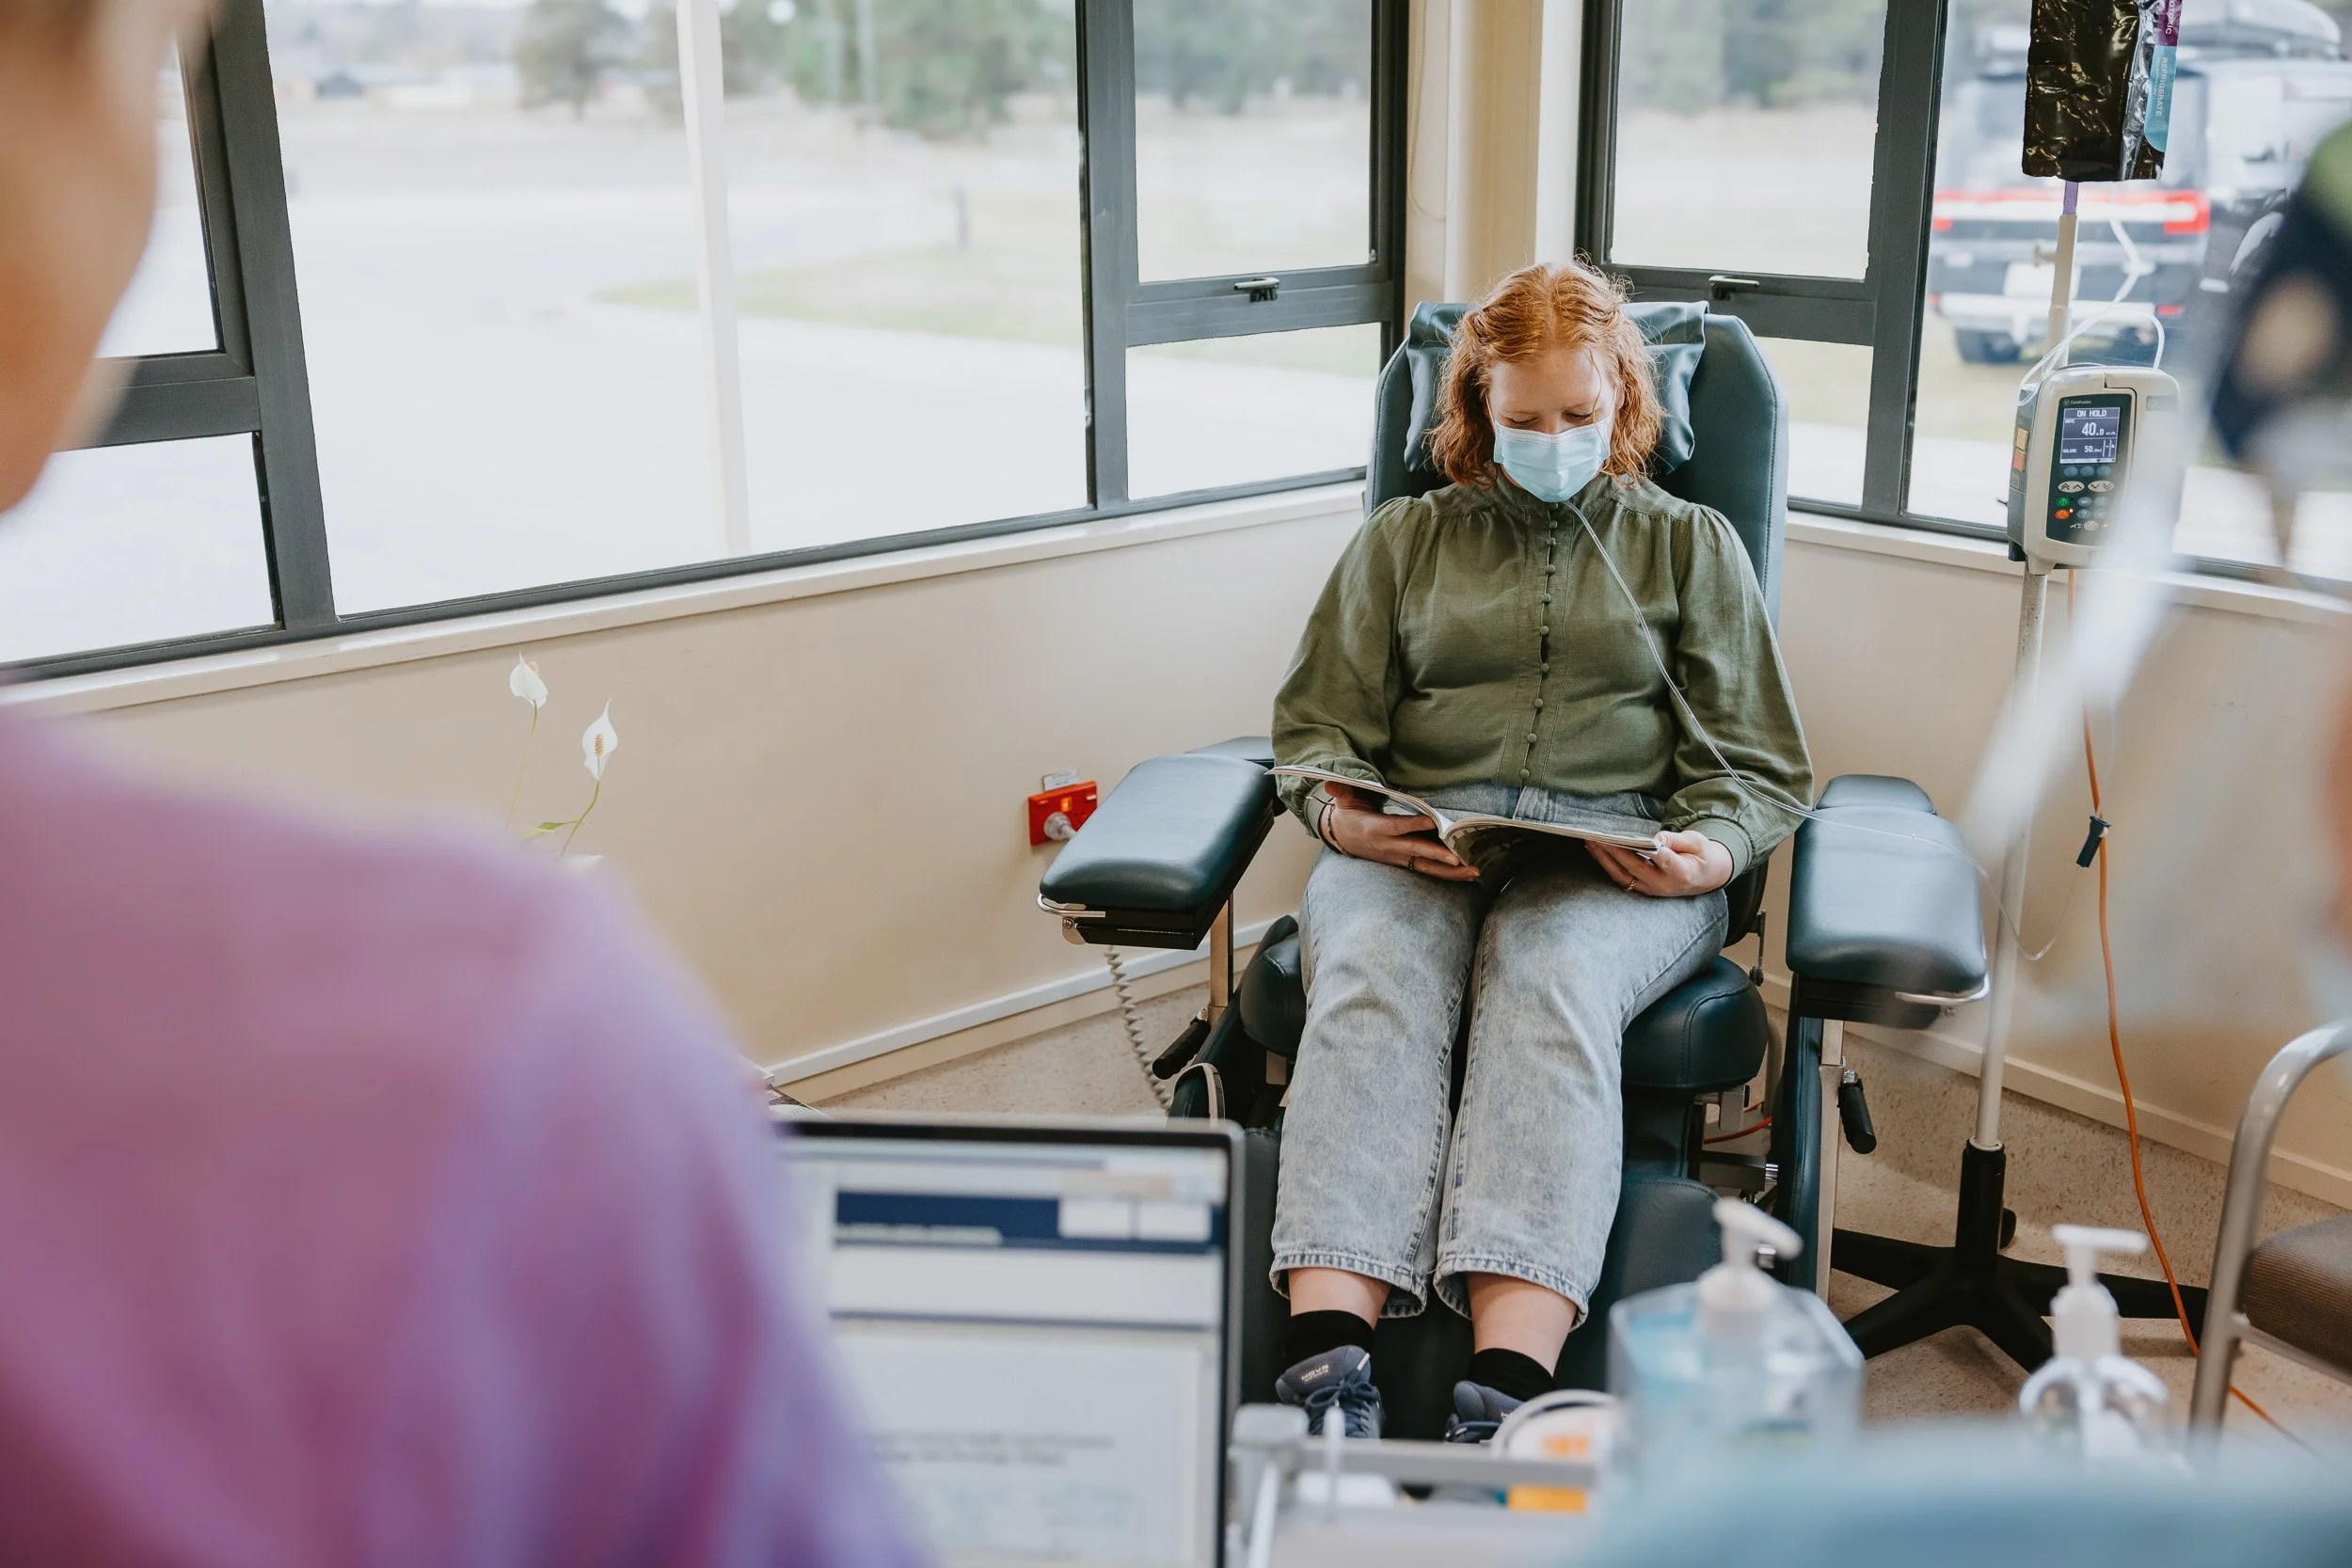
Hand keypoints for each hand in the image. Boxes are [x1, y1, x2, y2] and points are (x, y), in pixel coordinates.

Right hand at [1320, 785, 1481, 881]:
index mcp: (1375, 829)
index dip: (1414, 824)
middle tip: (1457, 857)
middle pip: (1416, 851)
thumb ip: (1343, 791)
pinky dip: (1448, 873)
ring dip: (1450, 870)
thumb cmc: (1349, 815)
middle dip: (1437, 854)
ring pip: (1426, 866)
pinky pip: (1428, 869)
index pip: (1397, 827)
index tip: (1433, 821)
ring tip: (1474, 870)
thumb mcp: (1344, 801)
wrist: (1342, 838)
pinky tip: (1467, 873)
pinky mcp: (1405, 862)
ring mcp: (1398, 857)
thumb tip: (1331, 781)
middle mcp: (1389, 847)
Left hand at [1587, 830, 1731, 897]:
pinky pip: (1621, 878)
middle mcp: (1664, 885)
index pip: (1663, 860)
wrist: (1706, 877)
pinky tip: (1596, 850)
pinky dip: (1607, 864)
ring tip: (1590, 841)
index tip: (1632, 838)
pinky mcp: (1643, 889)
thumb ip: (1677, 840)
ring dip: (1605, 859)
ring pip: (1623, 875)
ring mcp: (1652, 890)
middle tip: (1597, 835)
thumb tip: (1657, 838)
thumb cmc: (1702, 855)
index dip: (1649, 850)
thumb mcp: (1698, 843)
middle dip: (1614, 851)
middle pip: (1635, 867)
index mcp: (1682, 872)